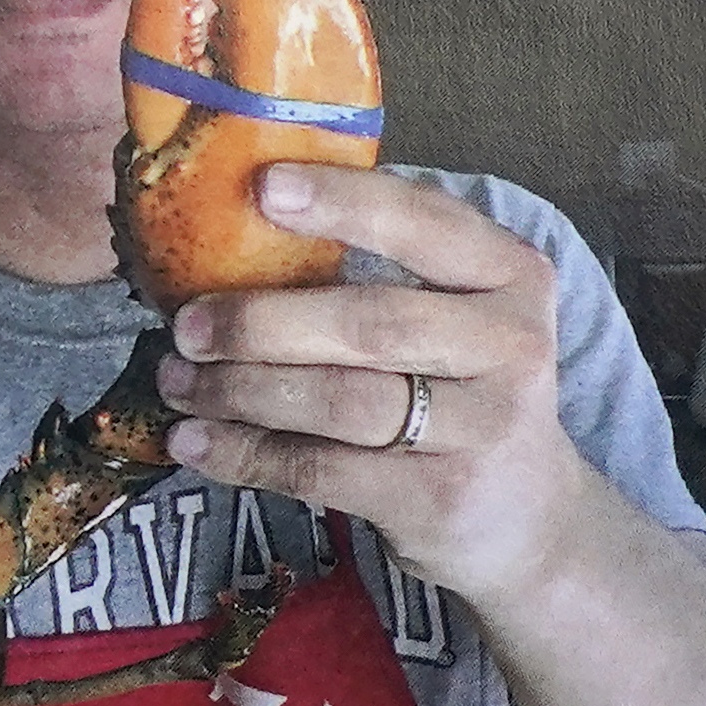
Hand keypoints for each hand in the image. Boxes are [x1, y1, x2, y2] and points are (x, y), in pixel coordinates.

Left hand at [155, 162, 590, 605]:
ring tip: (176, 381)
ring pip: (339, 402)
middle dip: (263, 321)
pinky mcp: (437, 499)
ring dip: (240, 390)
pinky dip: (245, 454)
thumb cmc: (464, 391)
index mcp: (512, 275)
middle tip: (187, 324)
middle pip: (370, 323)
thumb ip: (390, 271)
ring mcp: (480, 429)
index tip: (262, 187)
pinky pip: (320, 470)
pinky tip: (194, 442)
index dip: (345, 202)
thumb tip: (239, 224)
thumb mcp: (460, 319)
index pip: (427, 223)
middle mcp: (509, 346)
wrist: (529, 518)